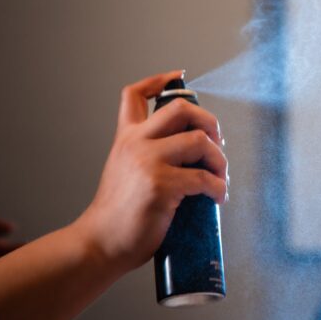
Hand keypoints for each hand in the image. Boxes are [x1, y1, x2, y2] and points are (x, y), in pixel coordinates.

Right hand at [72, 70, 228, 273]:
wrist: (100, 244)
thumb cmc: (118, 215)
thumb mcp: (125, 172)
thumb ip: (148, 155)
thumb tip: (193, 154)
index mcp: (125, 138)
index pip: (134, 94)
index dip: (158, 80)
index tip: (178, 76)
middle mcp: (135, 143)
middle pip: (181, 107)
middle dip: (210, 121)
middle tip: (218, 143)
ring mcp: (148, 162)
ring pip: (200, 139)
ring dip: (220, 159)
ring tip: (220, 177)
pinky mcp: (160, 185)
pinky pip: (204, 178)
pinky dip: (218, 187)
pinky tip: (218, 197)